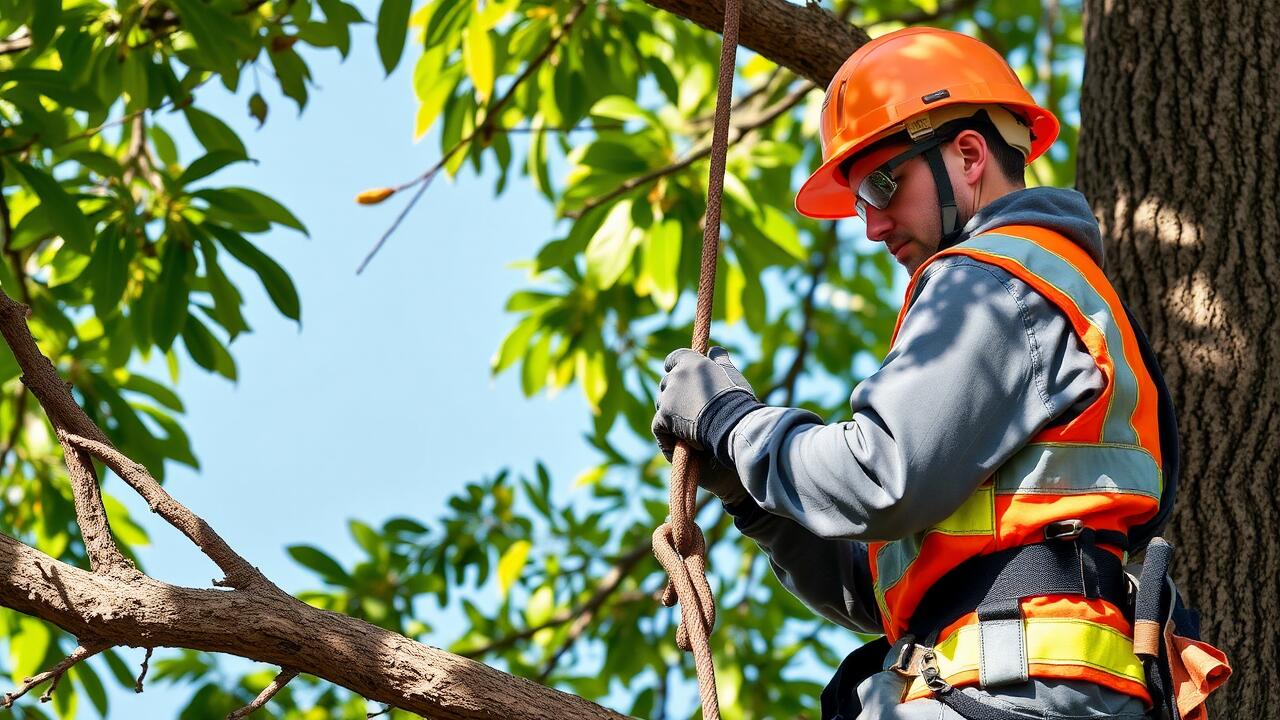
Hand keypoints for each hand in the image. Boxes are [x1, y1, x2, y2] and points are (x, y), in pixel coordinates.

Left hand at [651, 346, 758, 503]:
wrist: (733, 423)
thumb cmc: (736, 399)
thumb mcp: (731, 373)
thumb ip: (720, 359)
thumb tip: (714, 349)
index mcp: (691, 362)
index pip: (673, 358)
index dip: (674, 367)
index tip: (678, 375)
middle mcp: (676, 376)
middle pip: (666, 383)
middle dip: (674, 394)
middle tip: (687, 409)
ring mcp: (668, 396)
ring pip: (661, 404)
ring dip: (669, 414)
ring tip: (684, 428)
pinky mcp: (664, 417)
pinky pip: (658, 427)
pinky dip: (665, 437)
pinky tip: (676, 447)